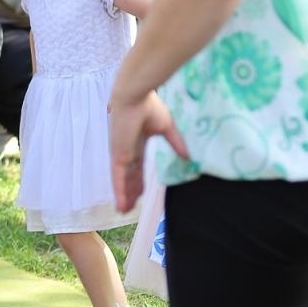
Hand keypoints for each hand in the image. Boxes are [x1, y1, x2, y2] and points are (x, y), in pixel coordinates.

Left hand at [107, 90, 187, 211]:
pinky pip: (118, 178)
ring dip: (124, 196)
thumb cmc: (149, 106)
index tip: (141, 193)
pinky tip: (121, 205)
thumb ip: (176, 143)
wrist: (136, 95)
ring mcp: (121, 153)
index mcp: (137, 142)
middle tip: (131, 206)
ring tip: (124, 210)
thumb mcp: (167, 127)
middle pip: (129, 176)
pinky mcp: (118, 155)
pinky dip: (120, 192)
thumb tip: (188, 157)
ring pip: (122, 180)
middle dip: (131, 191)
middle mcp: (126, 149)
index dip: (138, 180)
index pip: (137, 165)